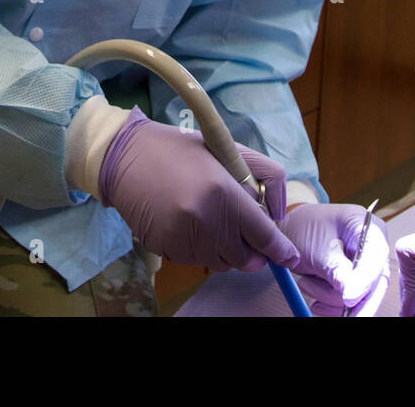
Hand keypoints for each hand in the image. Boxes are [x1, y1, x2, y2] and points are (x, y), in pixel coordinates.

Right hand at [98, 108, 299, 271]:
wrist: (126, 156)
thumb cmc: (181, 150)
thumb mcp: (228, 150)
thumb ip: (264, 176)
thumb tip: (277, 214)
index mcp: (223, 192)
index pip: (263, 236)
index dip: (280, 250)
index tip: (288, 258)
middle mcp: (205, 220)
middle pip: (244, 259)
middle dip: (251, 250)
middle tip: (245, 233)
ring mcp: (182, 238)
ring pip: (221, 263)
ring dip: (225, 249)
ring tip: (211, 220)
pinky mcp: (165, 248)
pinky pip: (195, 260)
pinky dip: (200, 248)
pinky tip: (189, 223)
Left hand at [277, 204, 390, 315]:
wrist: (289, 233)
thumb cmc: (304, 228)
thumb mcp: (317, 247)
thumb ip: (336, 269)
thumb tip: (352, 295)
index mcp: (368, 228)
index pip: (376, 256)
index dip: (365, 280)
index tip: (349, 298)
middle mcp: (372, 249)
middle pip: (375, 282)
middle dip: (355, 302)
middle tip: (345, 317)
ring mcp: (363, 268)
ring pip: (359, 297)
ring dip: (329, 298)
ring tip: (306, 282)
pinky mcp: (353, 284)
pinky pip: (349, 305)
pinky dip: (329, 306)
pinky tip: (313, 295)